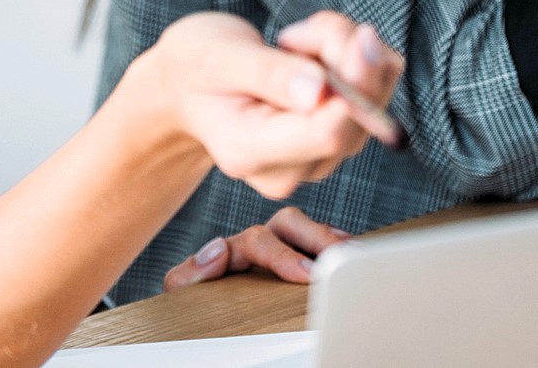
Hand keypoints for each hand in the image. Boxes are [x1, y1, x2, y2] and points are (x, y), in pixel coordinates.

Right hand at [148, 11, 403, 200]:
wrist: (191, 83)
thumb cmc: (197, 68)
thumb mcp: (218, 59)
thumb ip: (267, 75)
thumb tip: (321, 93)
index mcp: (250, 152)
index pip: (326, 135)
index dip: (355, 87)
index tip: (360, 37)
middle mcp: (293, 166)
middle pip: (358, 115)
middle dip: (343, 53)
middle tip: (295, 31)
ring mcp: (322, 154)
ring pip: (374, 94)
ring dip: (344, 48)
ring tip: (293, 39)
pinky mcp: (343, 132)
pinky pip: (377, 86)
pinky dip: (353, 54)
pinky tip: (314, 48)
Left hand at [161, 206, 350, 290]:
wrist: (202, 313)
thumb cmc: (197, 301)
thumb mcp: (183, 291)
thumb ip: (189, 273)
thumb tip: (218, 249)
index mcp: (234, 247)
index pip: (260, 240)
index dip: (284, 256)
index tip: (305, 275)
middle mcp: (261, 241)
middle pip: (291, 223)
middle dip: (317, 238)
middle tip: (339, 259)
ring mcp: (282, 247)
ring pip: (309, 230)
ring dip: (332, 239)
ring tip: (354, 252)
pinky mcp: (299, 258)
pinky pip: (321, 243)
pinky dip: (338, 243)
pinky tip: (355, 251)